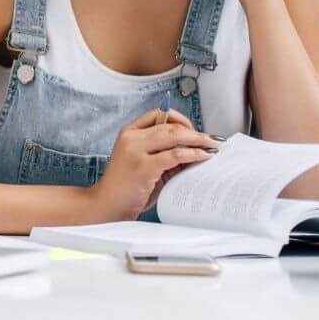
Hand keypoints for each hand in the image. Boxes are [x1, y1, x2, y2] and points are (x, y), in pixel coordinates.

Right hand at [86, 108, 216, 220]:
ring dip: (198, 140)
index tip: (194, 129)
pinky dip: (192, 154)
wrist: (107, 205)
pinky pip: (175, 155)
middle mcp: (131, 138)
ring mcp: (135, 151)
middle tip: (211, 140)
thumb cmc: (125, 186)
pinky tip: (202, 156)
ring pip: (174, 136)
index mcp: (129, 132)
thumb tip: (193, 149)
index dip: (180, 119)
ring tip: (211, 147)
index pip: (158, 114)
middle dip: (195, 132)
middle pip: (170, 125)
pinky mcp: (143, 166)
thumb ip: (161, 152)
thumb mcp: (142, 162)